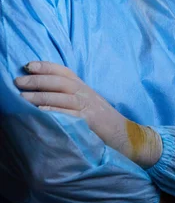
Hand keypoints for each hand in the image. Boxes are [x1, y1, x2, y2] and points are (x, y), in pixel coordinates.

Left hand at [14, 61, 161, 167]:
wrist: (127, 137)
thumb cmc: (103, 124)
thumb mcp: (88, 106)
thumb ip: (70, 99)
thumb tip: (42, 95)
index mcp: (86, 89)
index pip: (65, 72)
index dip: (47, 67)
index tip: (28, 65)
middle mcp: (88, 95)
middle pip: (62, 82)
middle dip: (38, 80)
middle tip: (18, 82)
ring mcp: (91, 108)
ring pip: (64, 96)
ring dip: (41, 96)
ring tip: (22, 98)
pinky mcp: (92, 122)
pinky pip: (71, 115)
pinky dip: (56, 112)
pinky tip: (41, 112)